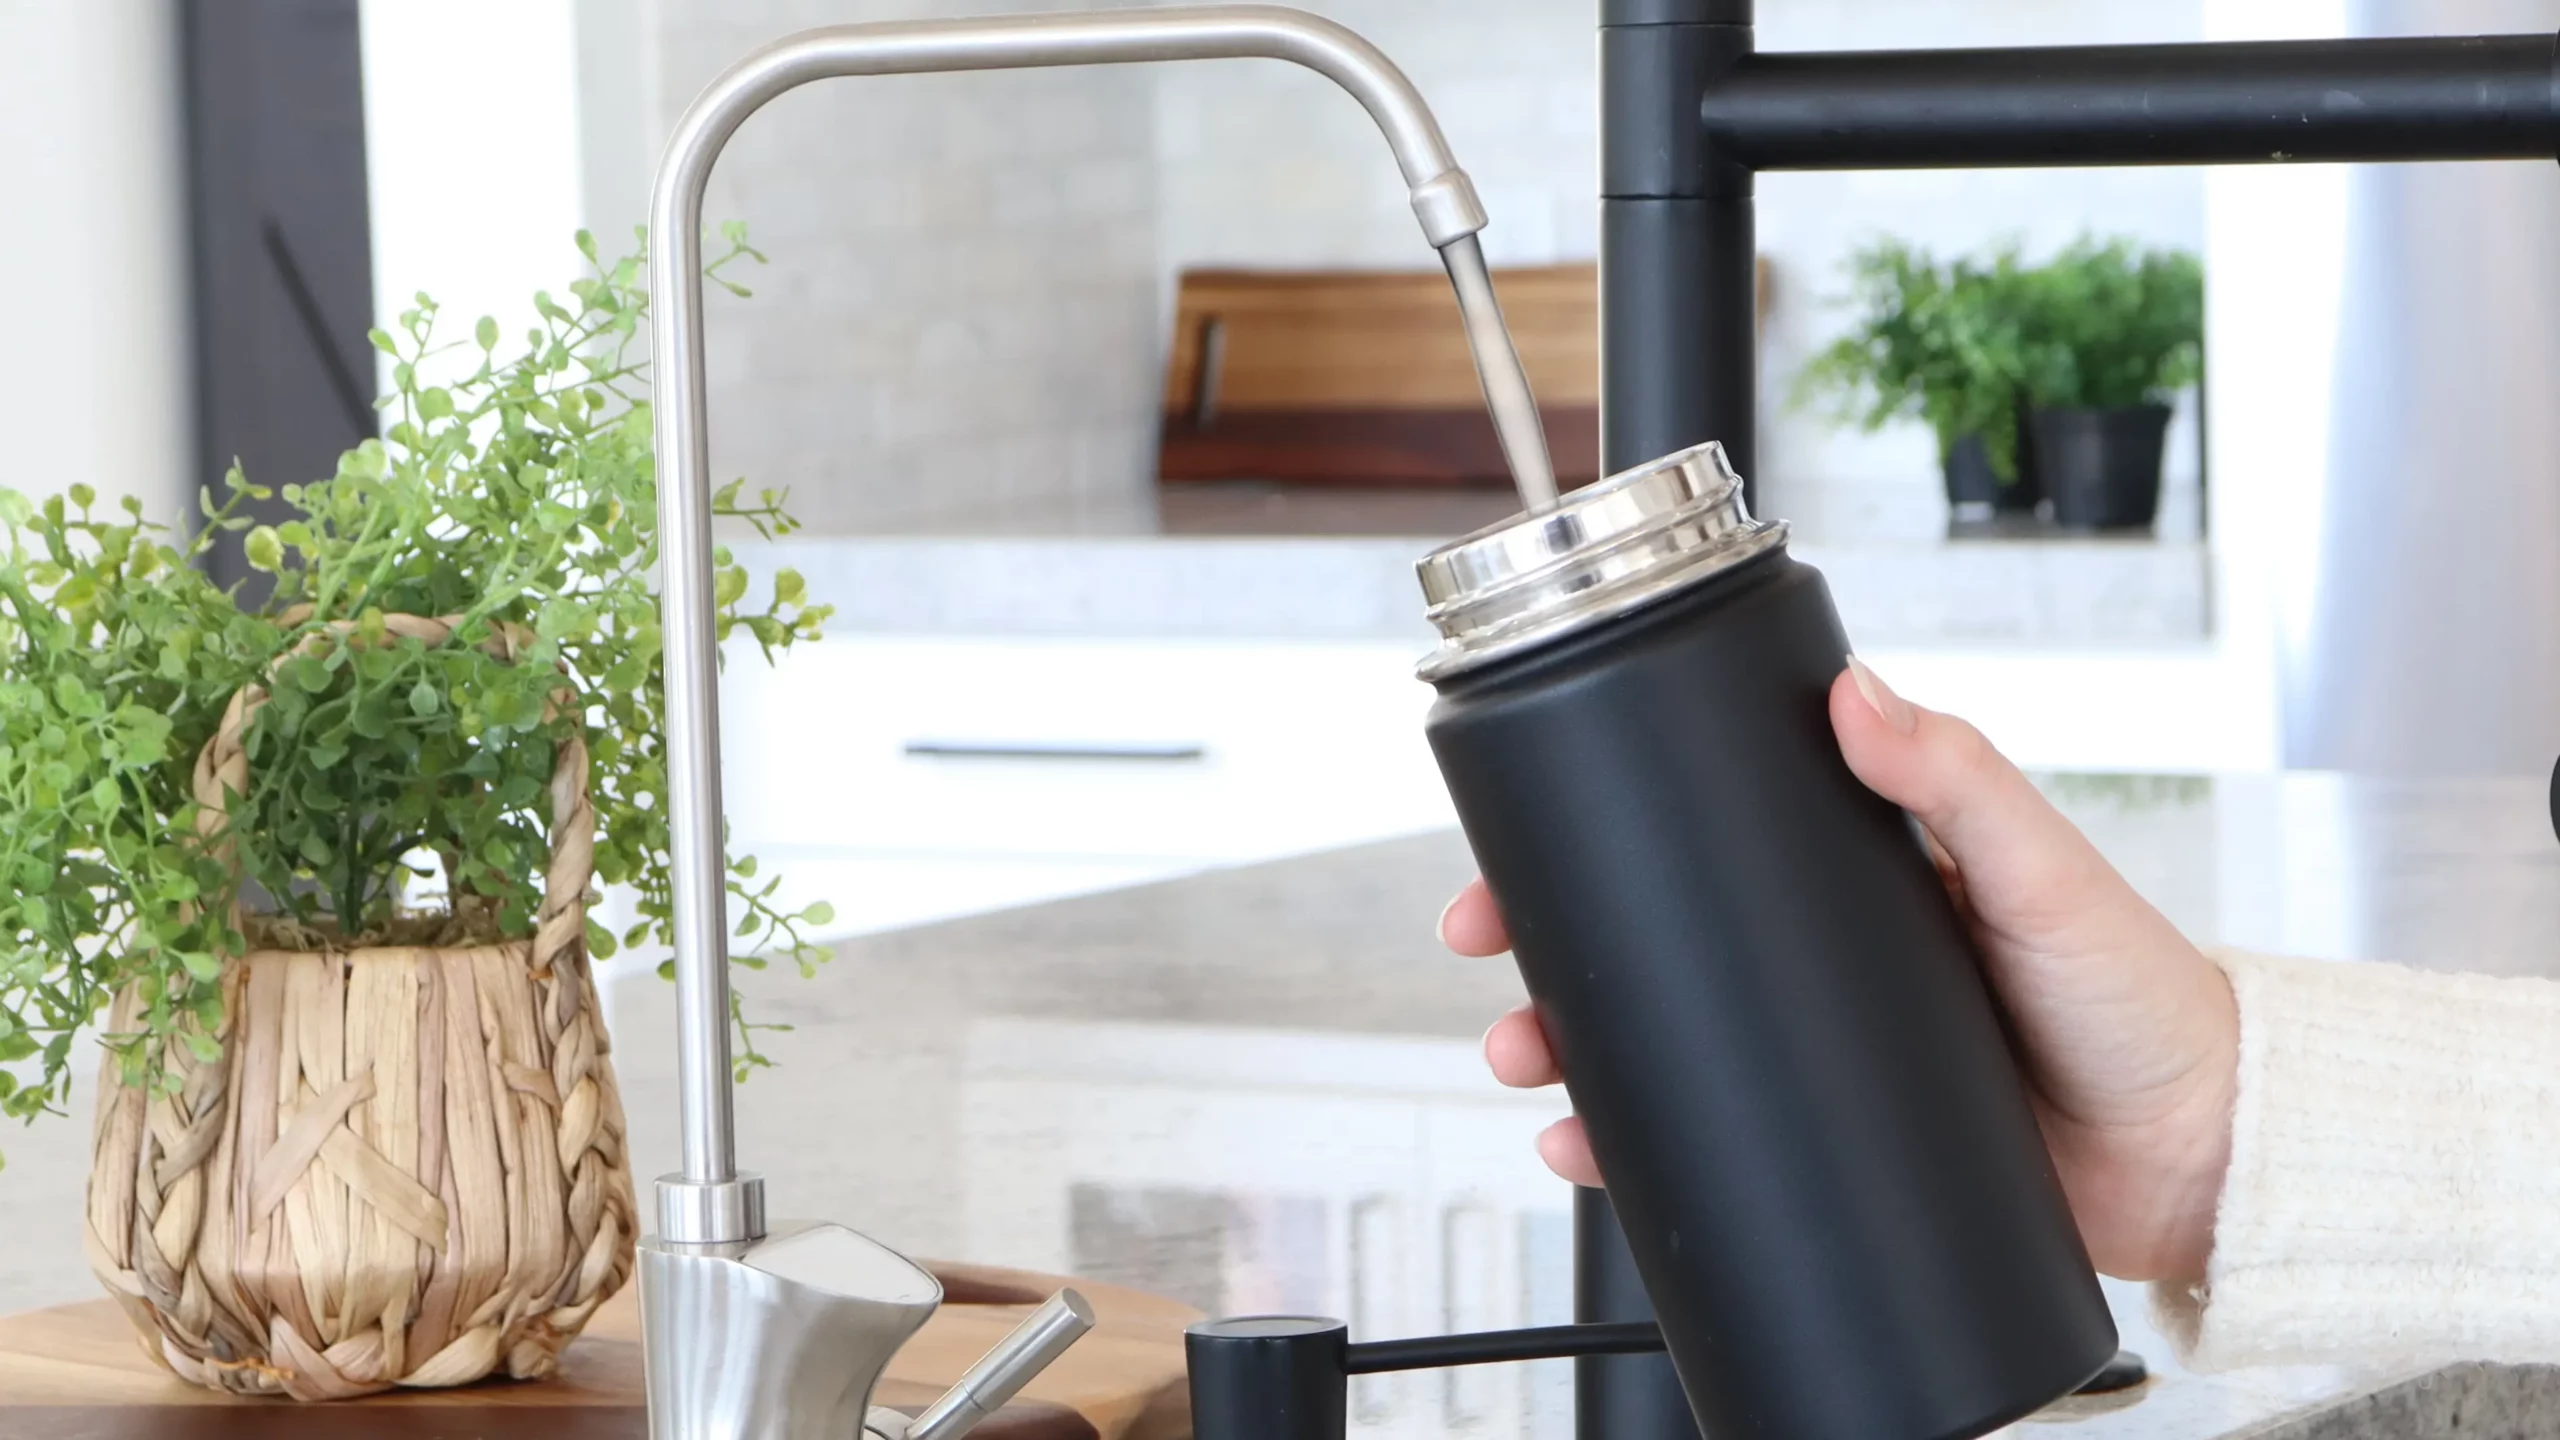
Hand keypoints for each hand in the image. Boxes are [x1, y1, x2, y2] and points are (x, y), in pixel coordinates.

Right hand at [1441, 657, 2238, 1283]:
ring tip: (1530, 1066)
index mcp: (1858, 873)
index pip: (1700, 837)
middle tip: (1493, 960)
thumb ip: (1957, 777)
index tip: (1521, 845)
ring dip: (1569, 1052)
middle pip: (1651, 943)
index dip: (1598, 838)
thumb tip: (1857, 689)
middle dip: (1550, 952)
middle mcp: (1820, 960)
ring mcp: (1818, 1052)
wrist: (2201, 1156)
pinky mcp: (1829, 1138)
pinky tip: (1589, 1153)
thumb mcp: (2042, 869)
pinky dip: (1631, 1152)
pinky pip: (1708, 1142)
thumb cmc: (2139, 997)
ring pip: (1657, 1045)